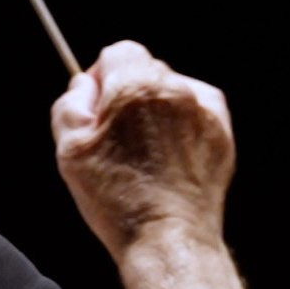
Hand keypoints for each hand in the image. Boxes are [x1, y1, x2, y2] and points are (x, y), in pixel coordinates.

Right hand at [51, 41, 234, 257]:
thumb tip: (84, 85)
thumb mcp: (69, 149)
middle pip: (146, 68)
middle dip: (128, 91)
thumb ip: (70, 105)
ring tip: (143, 148)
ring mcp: (203, 112)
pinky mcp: (221, 134)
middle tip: (116, 133)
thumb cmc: (116, 198)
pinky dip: (182, 121)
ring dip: (156, 106)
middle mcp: (175, 91)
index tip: (97, 103)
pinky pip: (198, 109)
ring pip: (172, 88)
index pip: (119, 51)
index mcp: (134, 88)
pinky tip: (168, 150)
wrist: (167, 237)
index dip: (103, 75)